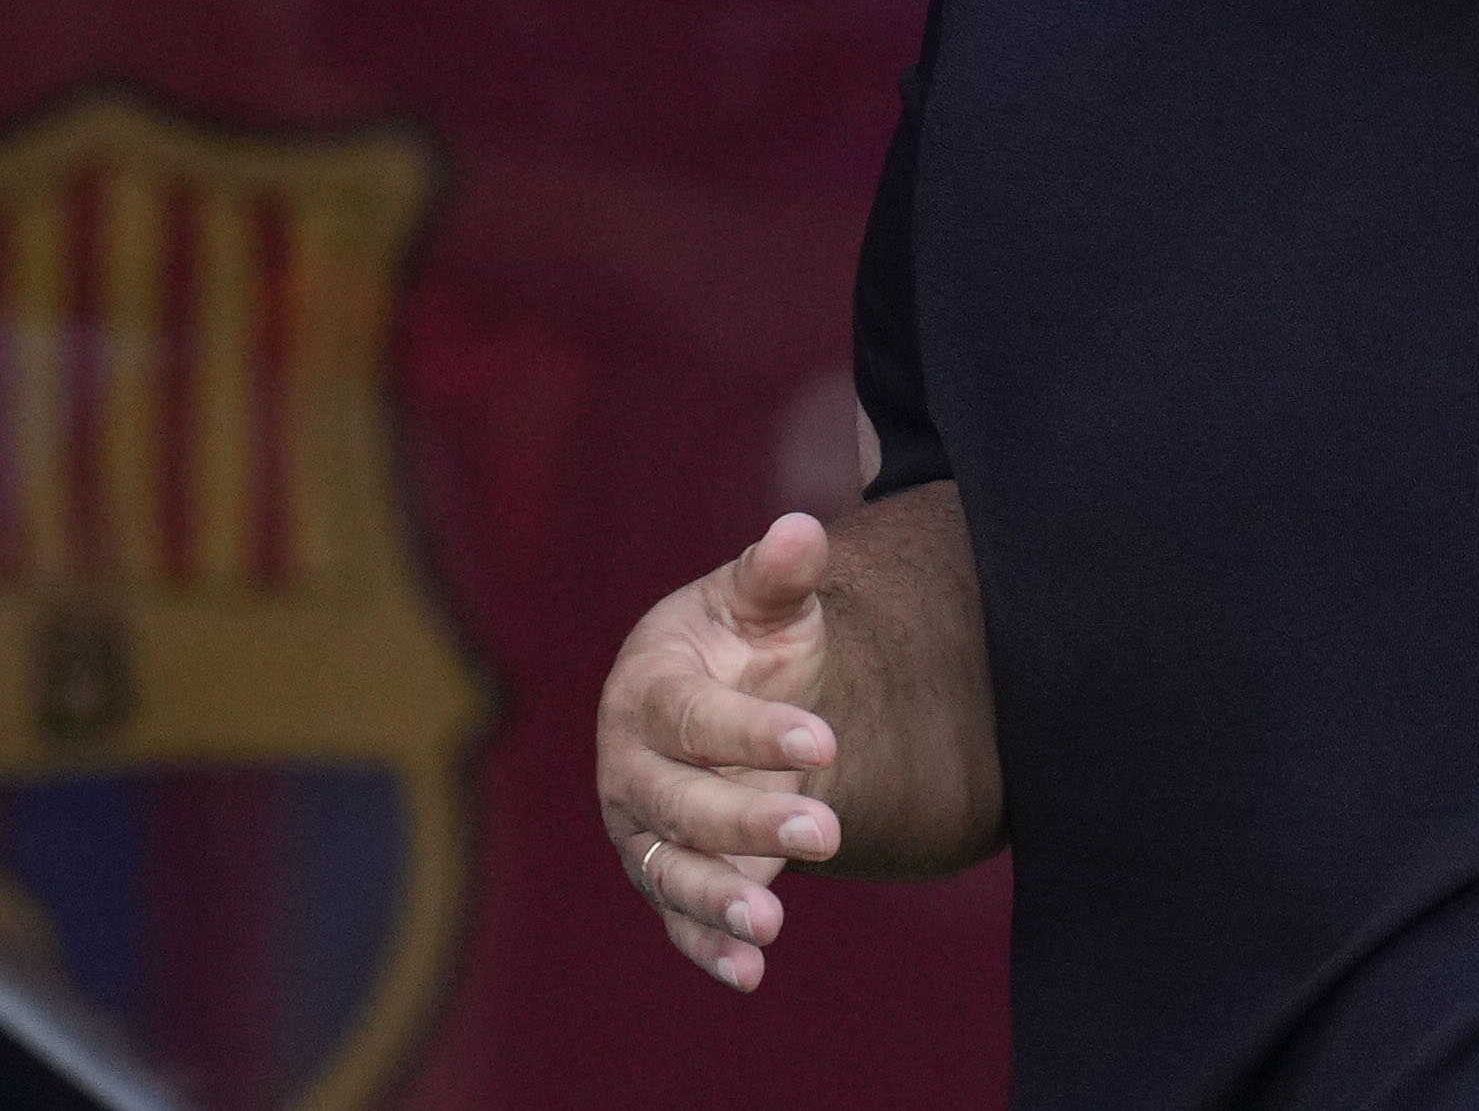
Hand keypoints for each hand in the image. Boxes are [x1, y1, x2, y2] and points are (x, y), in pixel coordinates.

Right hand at [595, 513, 845, 990]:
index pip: (691, 715)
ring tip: (775, 921)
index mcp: (646, 688)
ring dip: (718, 898)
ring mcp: (643, 826)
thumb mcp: (762, 603)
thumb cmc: (743, 641)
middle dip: (749, 817)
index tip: (823, 739)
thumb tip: (800, 527)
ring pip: (670, 869)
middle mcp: (629, 764)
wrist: (726, 694)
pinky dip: (708, 947)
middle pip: (679, 801)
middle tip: (827, 828)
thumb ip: (778, 573)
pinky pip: (678, 919)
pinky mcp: (666, 873)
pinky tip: (751, 972)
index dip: (751, 729)